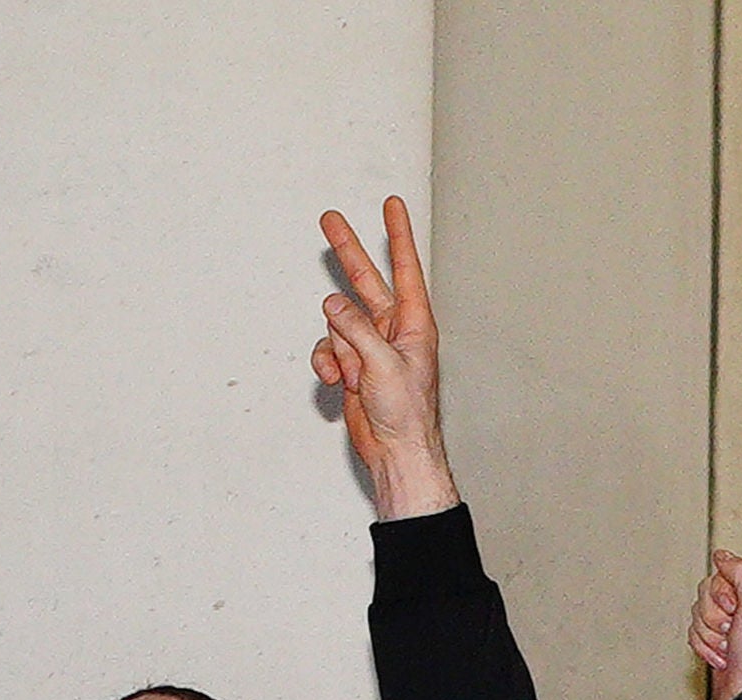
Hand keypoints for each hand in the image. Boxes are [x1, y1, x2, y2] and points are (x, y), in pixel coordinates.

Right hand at [314, 197, 460, 519]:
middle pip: (364, 280)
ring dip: (337, 348)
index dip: (398, 235)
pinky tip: (339, 383)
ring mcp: (370, 346)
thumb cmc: (406, 415)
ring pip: (337, 322)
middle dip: (346, 252)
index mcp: (414, 324)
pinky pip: (328, 349)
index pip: (405, 269)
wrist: (396, 453)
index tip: (393, 205)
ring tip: (353, 374)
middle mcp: (393, 330)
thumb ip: (355, 329)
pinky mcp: (353, 364)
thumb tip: (332, 303)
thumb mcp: (382, 365)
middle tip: (330, 219)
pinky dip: (328, 364)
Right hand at [690, 552, 741, 699]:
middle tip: (730, 630)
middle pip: (706, 593)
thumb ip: (741, 571)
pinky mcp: (716, 644)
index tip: (733, 608)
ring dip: (709, 634)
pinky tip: (722, 657)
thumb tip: (723, 555)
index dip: (722, 592)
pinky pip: (694, 634)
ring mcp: (730, 628)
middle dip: (713, 615)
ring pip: (698, 614)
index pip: (724, 574)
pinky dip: (704, 647)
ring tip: (728, 647)